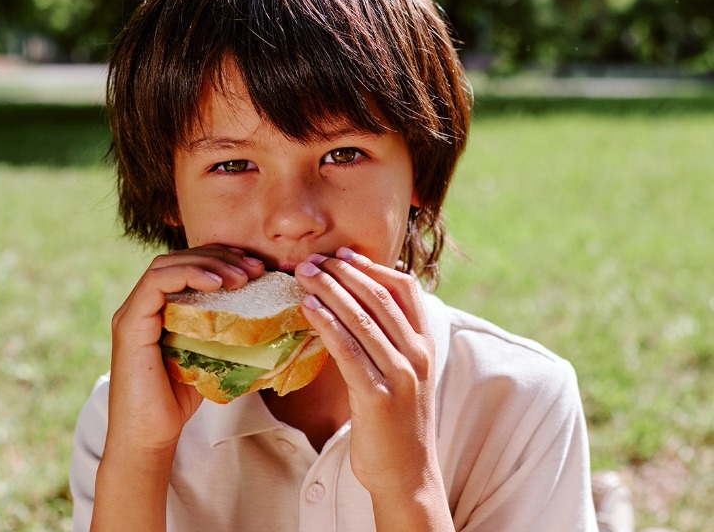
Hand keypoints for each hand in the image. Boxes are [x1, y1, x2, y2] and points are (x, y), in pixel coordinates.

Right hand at [106, 244, 263, 452]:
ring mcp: (132, 313)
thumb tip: (271, 319)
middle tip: (256, 268)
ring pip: (167, 265)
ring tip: (243, 276)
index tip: (256, 268)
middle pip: (179, 259)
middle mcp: (142, 305)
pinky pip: (156, 283)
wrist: (150, 437)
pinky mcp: (129, 325)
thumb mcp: (210, 356)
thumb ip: (223, 333)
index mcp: (158, 308)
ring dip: (209, 264)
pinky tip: (218, 283)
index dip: (222, 259)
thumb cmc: (179, 401)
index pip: (188, 266)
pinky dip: (189, 275)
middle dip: (220, 256)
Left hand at [295, 248, 449, 528]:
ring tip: (304, 274)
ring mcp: (400, 375)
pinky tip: (308, 309)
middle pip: (379, 297)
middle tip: (312, 259)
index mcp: (425, 344)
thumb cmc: (396, 423)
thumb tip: (354, 306)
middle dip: (342, 272)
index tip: (342, 254)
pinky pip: (348, 350)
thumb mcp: (403, 375)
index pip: (405, 289)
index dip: (372, 266)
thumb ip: (389, 341)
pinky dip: (327, 324)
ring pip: (362, 318)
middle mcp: (417, 355)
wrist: (407, 475)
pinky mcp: (377, 396)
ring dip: (329, 290)